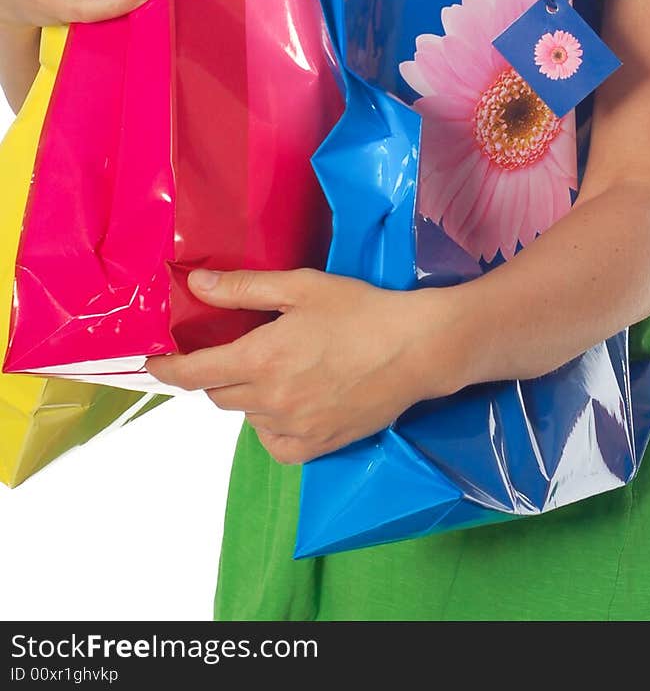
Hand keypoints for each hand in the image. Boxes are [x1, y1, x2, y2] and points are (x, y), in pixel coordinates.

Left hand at [144, 267, 460, 463]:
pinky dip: (271, 424)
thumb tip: (195, 284)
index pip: (194, 373)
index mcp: (261, 358)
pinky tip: (291, 401)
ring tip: (277, 368)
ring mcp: (293, 428)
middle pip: (218, 394)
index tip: (151, 365)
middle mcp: (270, 400)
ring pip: (247, 416)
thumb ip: (244, 289)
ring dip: (248, 395)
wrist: (416, 349)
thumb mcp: (301, 287)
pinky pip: (273, 442)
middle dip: (216, 373)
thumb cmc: (360, 310)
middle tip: (234, 350)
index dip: (166, 370)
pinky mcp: (316, 447)